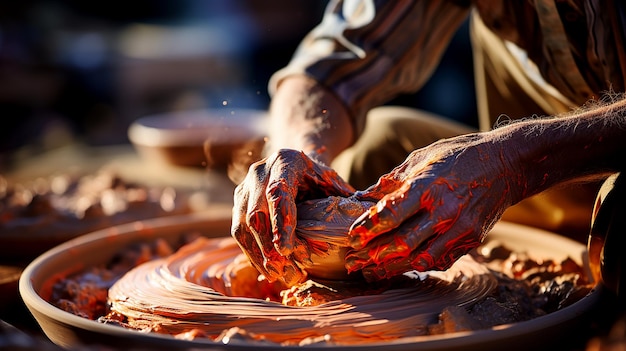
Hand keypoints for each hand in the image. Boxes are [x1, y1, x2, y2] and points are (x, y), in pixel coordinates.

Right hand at [231, 149, 354, 285]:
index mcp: (285, 161)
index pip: (278, 193)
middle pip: (257, 213)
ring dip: (260, 256)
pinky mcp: (239, 204)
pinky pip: (239, 233)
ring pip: (243, 226)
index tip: (287, 250)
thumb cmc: (319, 179)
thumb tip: (366, 221)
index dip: (281, 223)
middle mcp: (259, 171)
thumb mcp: (334, 182)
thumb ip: (346, 198)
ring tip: (280, 277)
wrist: (295, 165)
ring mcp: (245, 187)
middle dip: (270, 248)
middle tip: (290, 273)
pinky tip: (268, 271)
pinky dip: (253, 255)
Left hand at [345, 133, 519, 280]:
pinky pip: (439, 260)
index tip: (351, 237)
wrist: (505, 165)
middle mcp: (443, 211)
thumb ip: (391, 181)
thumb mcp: (421, 158)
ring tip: (369, 271)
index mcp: (427, 186)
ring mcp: (459, 228)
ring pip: (419, 258)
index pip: (390, 213)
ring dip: (391, 267)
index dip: (368, 228)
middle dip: (372, 254)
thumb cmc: (457, 157)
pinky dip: (417, 266)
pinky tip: (400, 268)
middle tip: (352, 261)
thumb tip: (360, 197)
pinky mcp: (470, 239)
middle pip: (401, 242)